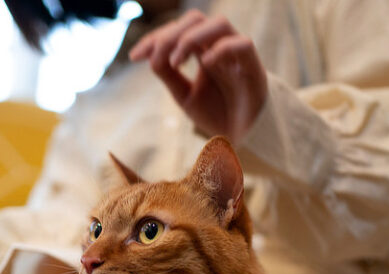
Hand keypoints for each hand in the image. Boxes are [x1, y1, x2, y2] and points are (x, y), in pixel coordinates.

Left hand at [129, 9, 267, 144]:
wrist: (243, 139)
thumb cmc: (217, 114)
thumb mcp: (184, 95)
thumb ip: (169, 75)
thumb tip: (150, 57)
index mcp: (203, 50)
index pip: (178, 30)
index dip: (155, 38)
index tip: (134, 57)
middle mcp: (220, 46)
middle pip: (196, 20)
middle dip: (170, 35)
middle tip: (156, 59)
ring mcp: (238, 55)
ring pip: (219, 24)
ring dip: (192, 38)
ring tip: (177, 62)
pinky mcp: (254, 67)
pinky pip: (242, 44)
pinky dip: (220, 50)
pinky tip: (205, 64)